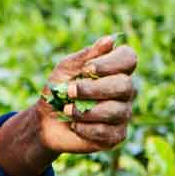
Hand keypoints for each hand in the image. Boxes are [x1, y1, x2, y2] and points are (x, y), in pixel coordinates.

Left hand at [37, 35, 138, 153]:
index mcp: (115, 69)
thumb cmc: (57, 90)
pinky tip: (75, 125)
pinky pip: (109, 132)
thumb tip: (110, 40)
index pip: (129, 58)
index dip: (111, 63)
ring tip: (67, 111)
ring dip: (87, 111)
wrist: (45, 122)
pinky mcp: (116, 135)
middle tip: (69, 91)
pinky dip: (87, 128)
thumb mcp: (65, 69)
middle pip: (125, 85)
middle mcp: (124, 90)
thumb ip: (86, 56)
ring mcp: (123, 113)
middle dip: (94, 89)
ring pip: (116, 111)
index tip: (87, 69)